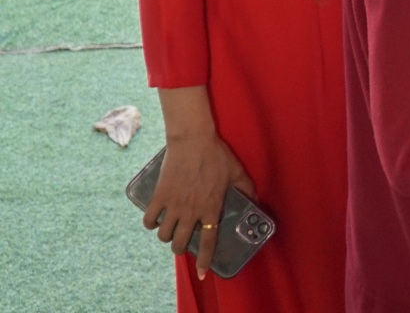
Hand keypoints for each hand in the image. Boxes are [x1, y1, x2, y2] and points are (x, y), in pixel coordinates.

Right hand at [143, 131, 254, 279]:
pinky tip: (155, 220)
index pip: (208, 242)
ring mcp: (173, 205)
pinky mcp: (159, 196)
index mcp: (211, 208)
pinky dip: (150, 224)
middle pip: (180, 244)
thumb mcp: (237, 173)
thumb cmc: (217, 156)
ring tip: (170, 230)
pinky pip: (148, 219)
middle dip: (181, 248)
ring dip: (166, 236)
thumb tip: (255, 199)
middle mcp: (191, 211)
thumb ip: (247, 189)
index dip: (205, 260)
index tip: (202, 274)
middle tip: (182, 243)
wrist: (192, 141)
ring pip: (164, 235)